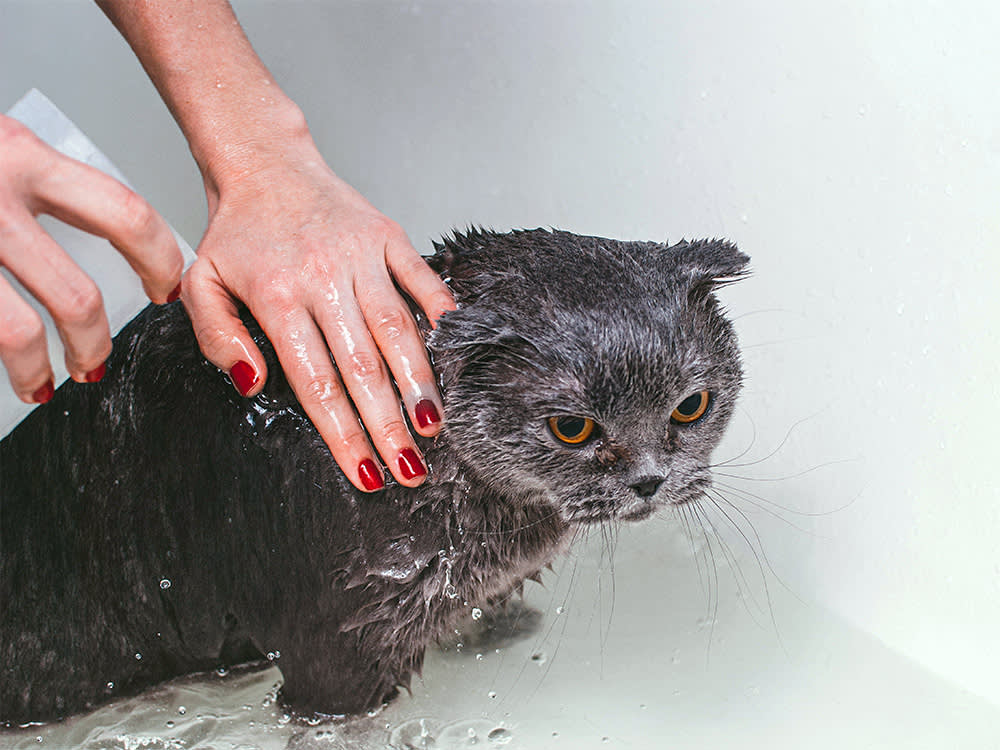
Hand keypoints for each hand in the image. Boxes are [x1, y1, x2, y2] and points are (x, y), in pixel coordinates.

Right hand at [0, 114, 182, 402]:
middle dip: (95, 344)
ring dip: (36, 372)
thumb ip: (42, 184)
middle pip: (75, 297)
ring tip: (41, 384)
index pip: (126, 216)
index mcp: (22, 157)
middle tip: (94, 362)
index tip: (166, 289)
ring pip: (16, 332)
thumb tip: (112, 237)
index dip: (159, 263)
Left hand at [182, 136, 454, 491]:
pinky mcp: (389, 237)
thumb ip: (217, 337)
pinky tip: (455, 353)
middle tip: (410, 468)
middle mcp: (323, 278)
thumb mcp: (202, 283)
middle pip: (361, 366)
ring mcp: (361, 256)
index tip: (367, 473)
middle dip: (387, 424)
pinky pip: (423, 280)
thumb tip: (251, 383)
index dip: (344, 435)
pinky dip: (441, 316)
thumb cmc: (238, 233)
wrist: (266, 163)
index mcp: (276, 297)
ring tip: (434, 426)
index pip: (315, 383)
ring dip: (419, 382)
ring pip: (397, 329)